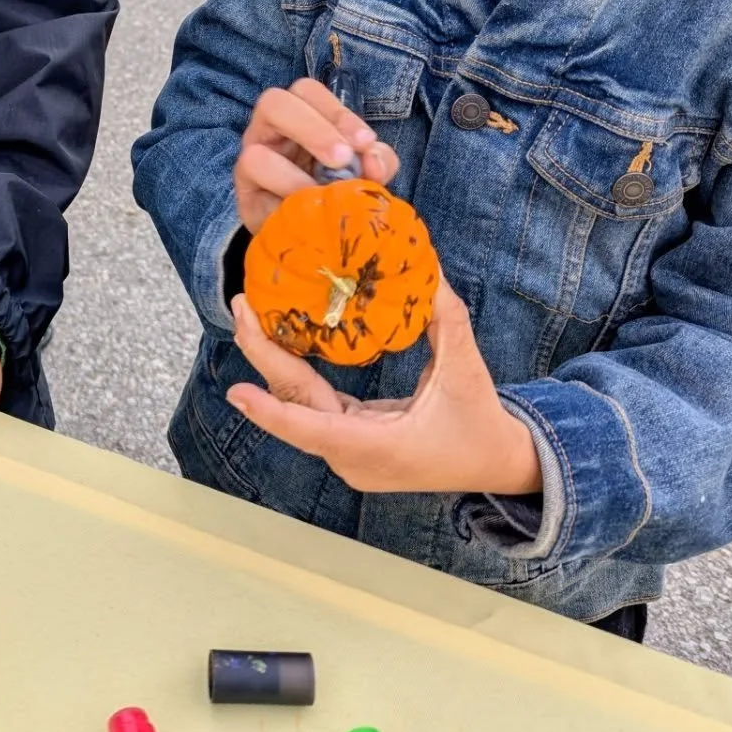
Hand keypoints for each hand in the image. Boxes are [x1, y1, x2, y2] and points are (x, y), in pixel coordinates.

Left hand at [228, 279, 541, 495]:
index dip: (271, 413)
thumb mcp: (464, 367)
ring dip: (275, 364)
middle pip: (298, 406)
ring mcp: (349, 454)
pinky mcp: (352, 444)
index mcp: (378, 447)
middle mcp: (353, 457)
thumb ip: (444, 316)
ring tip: (250, 317)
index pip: (314, 430)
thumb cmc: (480, 422)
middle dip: (264, 358)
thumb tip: (426, 266)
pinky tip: (280, 341)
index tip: (236, 392)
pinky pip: (314, 408)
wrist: (495, 465)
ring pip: (301, 407)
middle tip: (242, 309)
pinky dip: (297, 376)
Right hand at [235, 79, 399, 235]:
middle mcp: (270, 129)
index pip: (308, 92)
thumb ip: (378, 161)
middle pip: (275, 102)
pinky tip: (307, 201)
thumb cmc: (333, 193)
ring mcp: (251, 157)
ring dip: (291, 174)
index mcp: (300, 115)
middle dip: (314, 128)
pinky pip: (254, 175)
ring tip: (324, 185)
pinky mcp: (245, 189)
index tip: (365, 142)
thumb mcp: (364, 172)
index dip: (337, 112)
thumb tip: (374, 161)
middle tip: (343, 158)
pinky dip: (286, 185)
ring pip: (256, 142)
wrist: (309, 235)